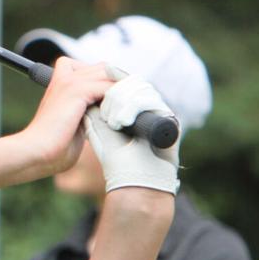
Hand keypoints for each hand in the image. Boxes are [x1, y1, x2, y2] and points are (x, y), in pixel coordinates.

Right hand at [21, 57, 115, 177]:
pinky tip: (115, 117)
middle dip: (116, 85)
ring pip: (108, 73)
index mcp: (61, 85)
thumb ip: (90, 113)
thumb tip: (113, 113)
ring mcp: (69, 82)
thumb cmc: (53, 147)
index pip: (92, 69)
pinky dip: (117, 100)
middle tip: (124, 106)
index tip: (114, 102)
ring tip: (123, 110)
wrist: (35, 152)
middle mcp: (65, 79)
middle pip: (104, 67)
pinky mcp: (76, 91)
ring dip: (120, 90)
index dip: (106, 82)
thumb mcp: (76, 125)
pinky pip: (108, 86)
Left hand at [85, 71, 180, 193]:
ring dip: (122, 102)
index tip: (97, 77)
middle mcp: (147, 109)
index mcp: (131, 109)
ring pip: (141, 89)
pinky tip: (122, 121)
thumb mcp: (99, 130)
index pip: (122, 84)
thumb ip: (95, 109)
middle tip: (104, 111)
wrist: (135, 182)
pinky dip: (134, 107)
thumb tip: (87, 84)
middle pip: (133, 83)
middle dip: (114, 93)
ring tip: (113, 122)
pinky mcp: (170, 119)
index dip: (111, 79)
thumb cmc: (116, 162)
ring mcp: (159, 113)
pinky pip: (151, 100)